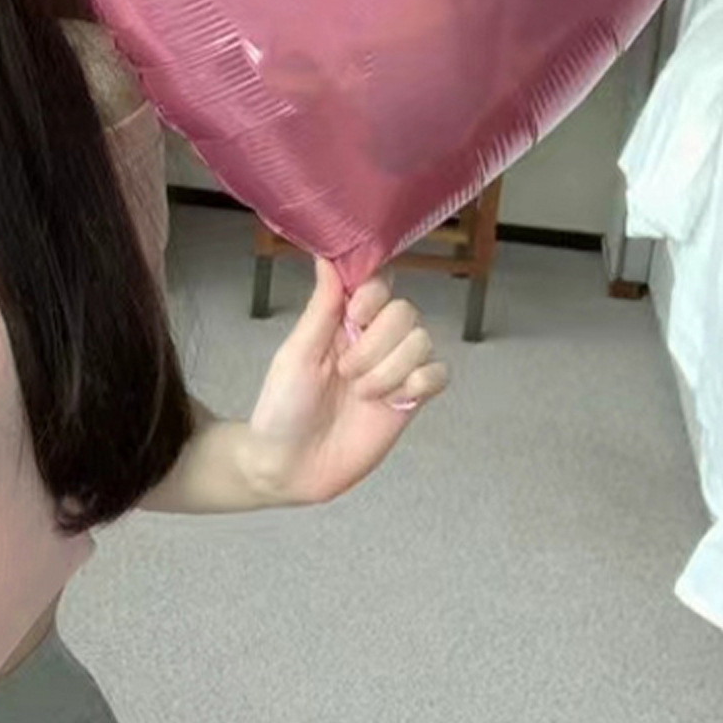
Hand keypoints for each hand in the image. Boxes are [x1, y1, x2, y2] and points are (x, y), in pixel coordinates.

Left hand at [249, 259, 448, 505]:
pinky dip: (419, 384)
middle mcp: (372, 341)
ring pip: (423, 342)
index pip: (379, 285)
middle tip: (347, 373)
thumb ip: (322, 307)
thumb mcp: (297, 353)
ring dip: (390, 369)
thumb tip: (325, 256)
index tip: (355, 315)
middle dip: (377, 343)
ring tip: (361, 394)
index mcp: (341, 323)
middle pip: (406, 312)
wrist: (291, 466)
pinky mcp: (410, 400)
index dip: (374, 296)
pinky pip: (439, 374)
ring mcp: (394, 370)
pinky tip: (392, 402)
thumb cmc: (283, 407)